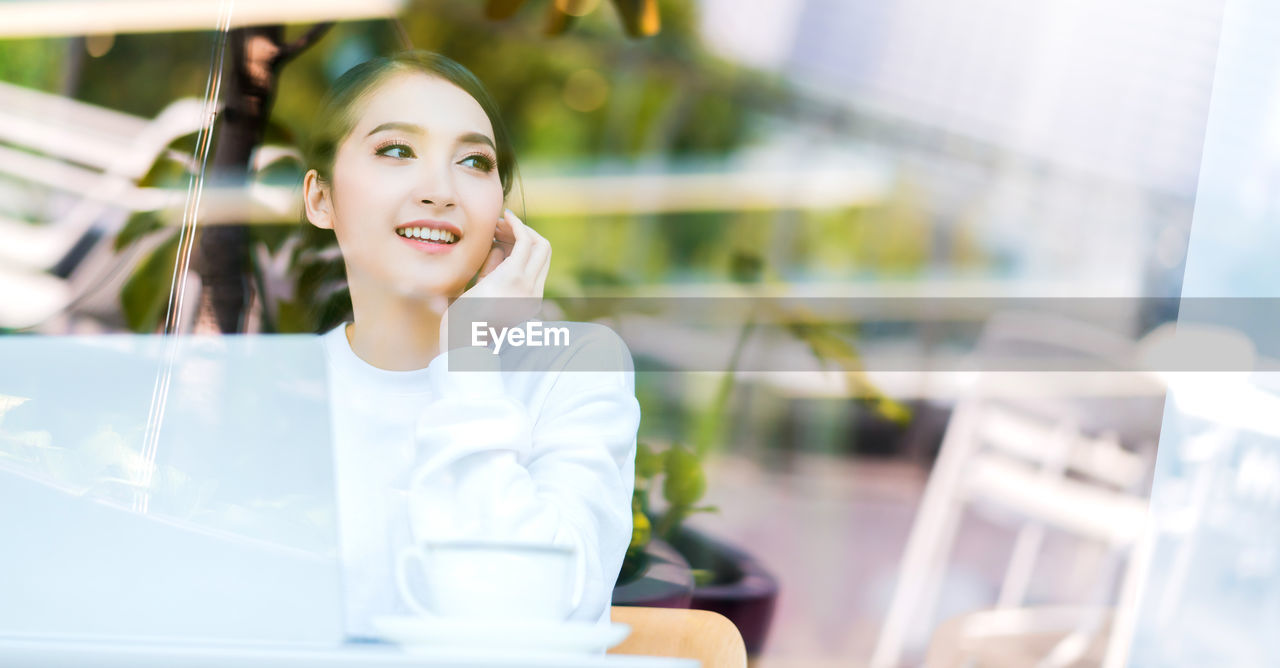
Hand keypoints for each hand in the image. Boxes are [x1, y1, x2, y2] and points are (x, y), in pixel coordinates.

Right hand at [439, 209, 549, 350]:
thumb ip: (491, 262)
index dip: (517, 224)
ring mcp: (533, 298)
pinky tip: (504, 256)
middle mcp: (529, 289)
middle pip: (542, 248)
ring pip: (542, 260)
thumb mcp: (474, 283)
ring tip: (501, 239)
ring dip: (526, 245)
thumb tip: (501, 247)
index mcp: (512, 281)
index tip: (504, 215)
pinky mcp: (532, 305)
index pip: (527, 242)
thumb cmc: (462, 315)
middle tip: (503, 226)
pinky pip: (536, 273)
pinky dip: (525, 260)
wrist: (468, 347)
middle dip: (525, 232)